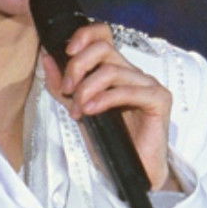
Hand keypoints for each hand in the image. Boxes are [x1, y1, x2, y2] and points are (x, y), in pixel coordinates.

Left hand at [42, 22, 175, 190]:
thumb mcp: (78, 109)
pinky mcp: (159, 99)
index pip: (103, 35)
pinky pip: (127, 90)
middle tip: (67, 89)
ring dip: (87, 89)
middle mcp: (131, 71)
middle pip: (102, 48)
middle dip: (77, 66)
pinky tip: (91, 111)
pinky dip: (104, 99)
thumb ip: (62, 86)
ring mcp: (147, 83)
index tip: (67, 51)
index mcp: (115, 69)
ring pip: (111, 70)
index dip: (84, 35)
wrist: (132, 172)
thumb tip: (47, 58)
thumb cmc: (110, 141)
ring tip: (78, 109)